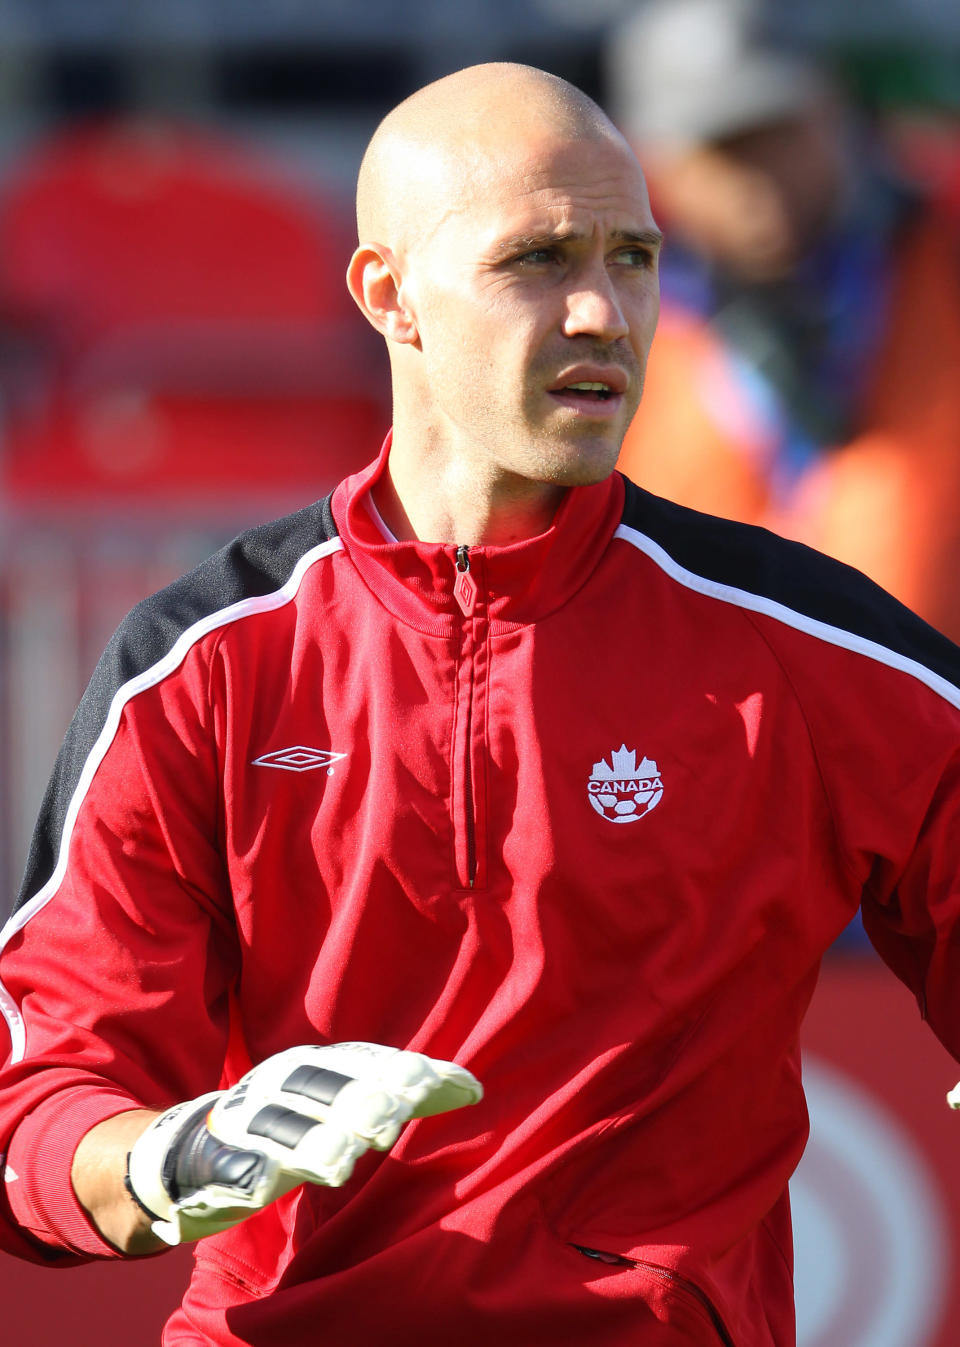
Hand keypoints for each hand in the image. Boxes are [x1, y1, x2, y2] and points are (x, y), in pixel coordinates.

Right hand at [125, 1042, 481, 1244]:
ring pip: (280, 1128)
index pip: (368, 1062)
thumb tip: (473, 1088)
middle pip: (328, 1089)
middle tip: (390, 1124)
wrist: (191, 1148)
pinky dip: (242, 1173)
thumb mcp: (341, 1101)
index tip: (451, 1089)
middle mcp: (281, 1083)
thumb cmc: (291, 1124)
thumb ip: (397, 1092)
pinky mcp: (211, 1161)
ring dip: (309, 1142)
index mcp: (316, 1065)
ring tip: (337, 1164)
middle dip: (360, 1102)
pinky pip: (226, 1166)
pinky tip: (257, 1185)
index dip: (407, 1073)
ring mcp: (244, 1121)